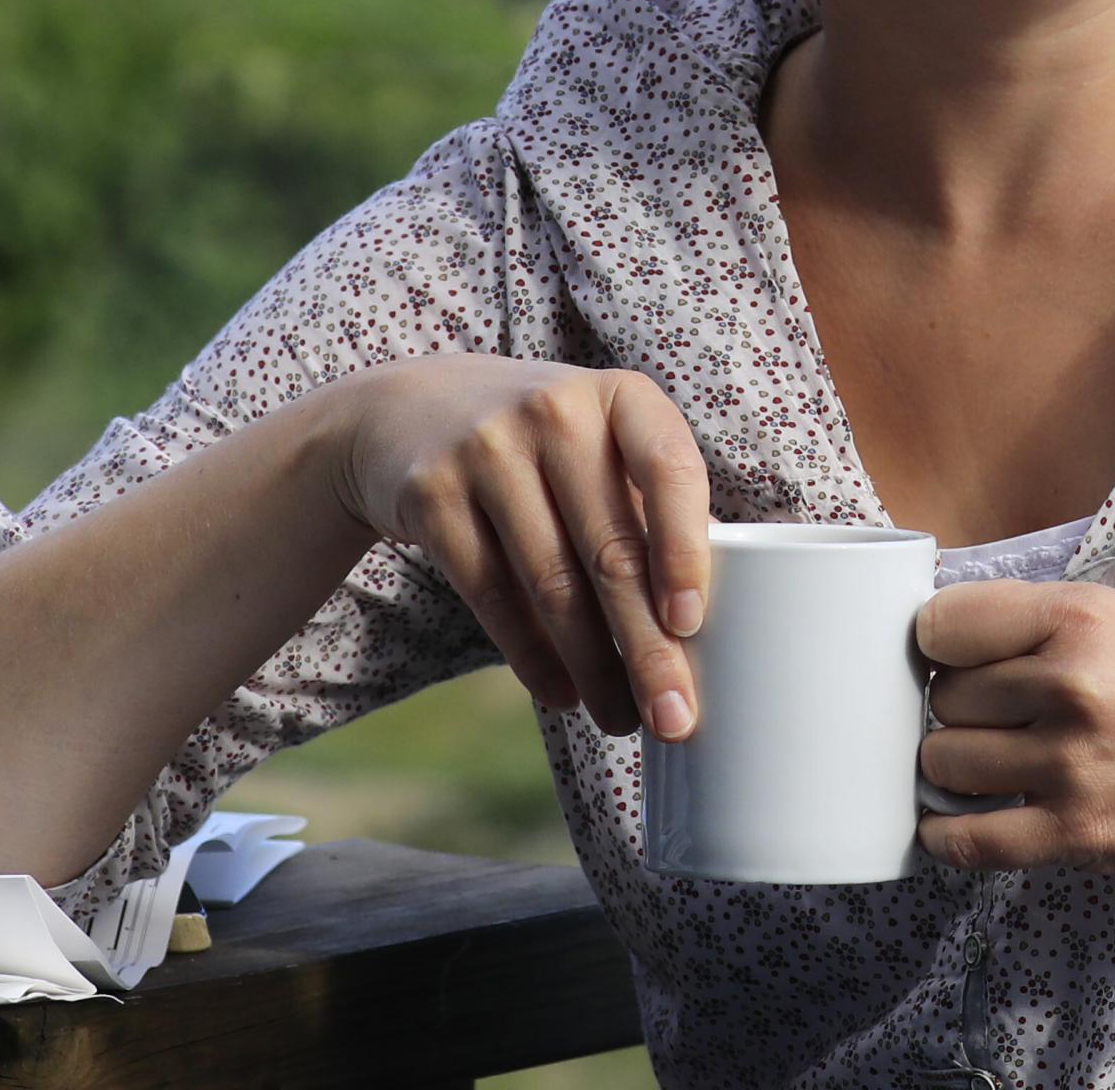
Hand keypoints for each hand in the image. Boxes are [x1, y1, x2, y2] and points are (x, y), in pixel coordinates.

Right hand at [327, 355, 711, 741]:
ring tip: (621, 718)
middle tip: (674, 716)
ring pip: (552, 583)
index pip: (670, 468)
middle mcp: (557, 411)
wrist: (415, 408)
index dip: (683, 550)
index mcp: (622, 396)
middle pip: (611, 547)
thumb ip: (648, 502)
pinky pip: (492, 594)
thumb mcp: (602, 439)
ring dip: (593, 666)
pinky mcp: (434, 494)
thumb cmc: (545, 441)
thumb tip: (699, 622)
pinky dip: (532, 656)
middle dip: (647, 644)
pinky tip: (562, 693)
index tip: (692, 624)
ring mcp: (489, 449)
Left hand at [912, 578, 1114, 894]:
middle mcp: (1072, 682)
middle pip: (941, 698)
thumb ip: (1039, 627)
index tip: (950, 660)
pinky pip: (968, 841)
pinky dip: (949, 838)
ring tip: (989, 767)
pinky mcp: (1076, 835)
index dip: (937, 645)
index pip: (944, 622)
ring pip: (943, 765)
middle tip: (993, 720)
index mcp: (1082, 617)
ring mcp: (1071, 763)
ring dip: (954, 772)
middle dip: (955, 712)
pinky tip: (957, 826)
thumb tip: (937, 641)